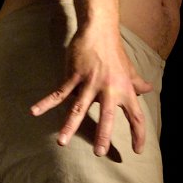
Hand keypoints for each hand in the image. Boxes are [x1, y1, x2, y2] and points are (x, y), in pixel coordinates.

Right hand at [30, 28, 152, 155]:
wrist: (99, 30)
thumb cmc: (114, 52)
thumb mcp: (129, 69)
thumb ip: (137, 83)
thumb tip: (148, 89)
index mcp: (125, 90)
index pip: (136, 116)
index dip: (138, 134)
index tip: (137, 151)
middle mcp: (109, 88)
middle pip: (107, 115)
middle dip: (103, 134)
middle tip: (99, 152)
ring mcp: (90, 82)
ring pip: (78, 107)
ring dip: (69, 125)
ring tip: (62, 141)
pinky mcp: (74, 75)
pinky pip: (59, 92)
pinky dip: (46, 102)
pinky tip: (34, 111)